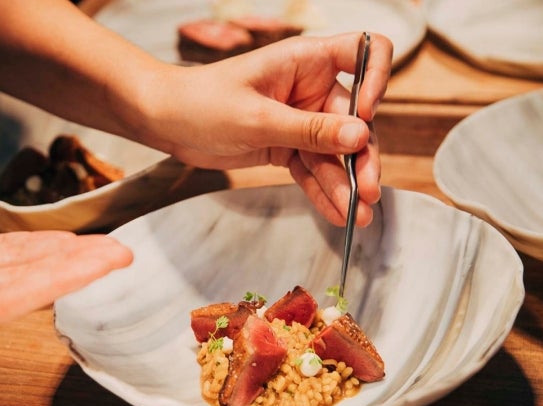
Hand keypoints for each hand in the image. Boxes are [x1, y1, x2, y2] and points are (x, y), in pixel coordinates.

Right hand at [0, 216, 131, 354]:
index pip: (14, 299)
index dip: (62, 280)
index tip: (104, 265)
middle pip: (28, 283)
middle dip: (76, 267)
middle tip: (122, 252)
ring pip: (16, 264)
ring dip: (59, 254)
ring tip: (100, 244)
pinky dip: (24, 243)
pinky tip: (54, 238)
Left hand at [142, 32, 392, 226]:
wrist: (166, 122)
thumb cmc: (202, 102)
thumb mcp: (257, 118)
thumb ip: (310, 130)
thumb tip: (361, 135)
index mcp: (306, 62)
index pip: (363, 53)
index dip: (376, 79)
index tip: (367, 116)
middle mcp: (310, 89)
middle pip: (354, 120)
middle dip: (362, 157)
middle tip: (369, 192)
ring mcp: (300, 120)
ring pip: (335, 153)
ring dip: (346, 184)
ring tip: (356, 216)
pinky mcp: (286, 147)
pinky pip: (312, 170)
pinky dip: (322, 191)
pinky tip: (336, 214)